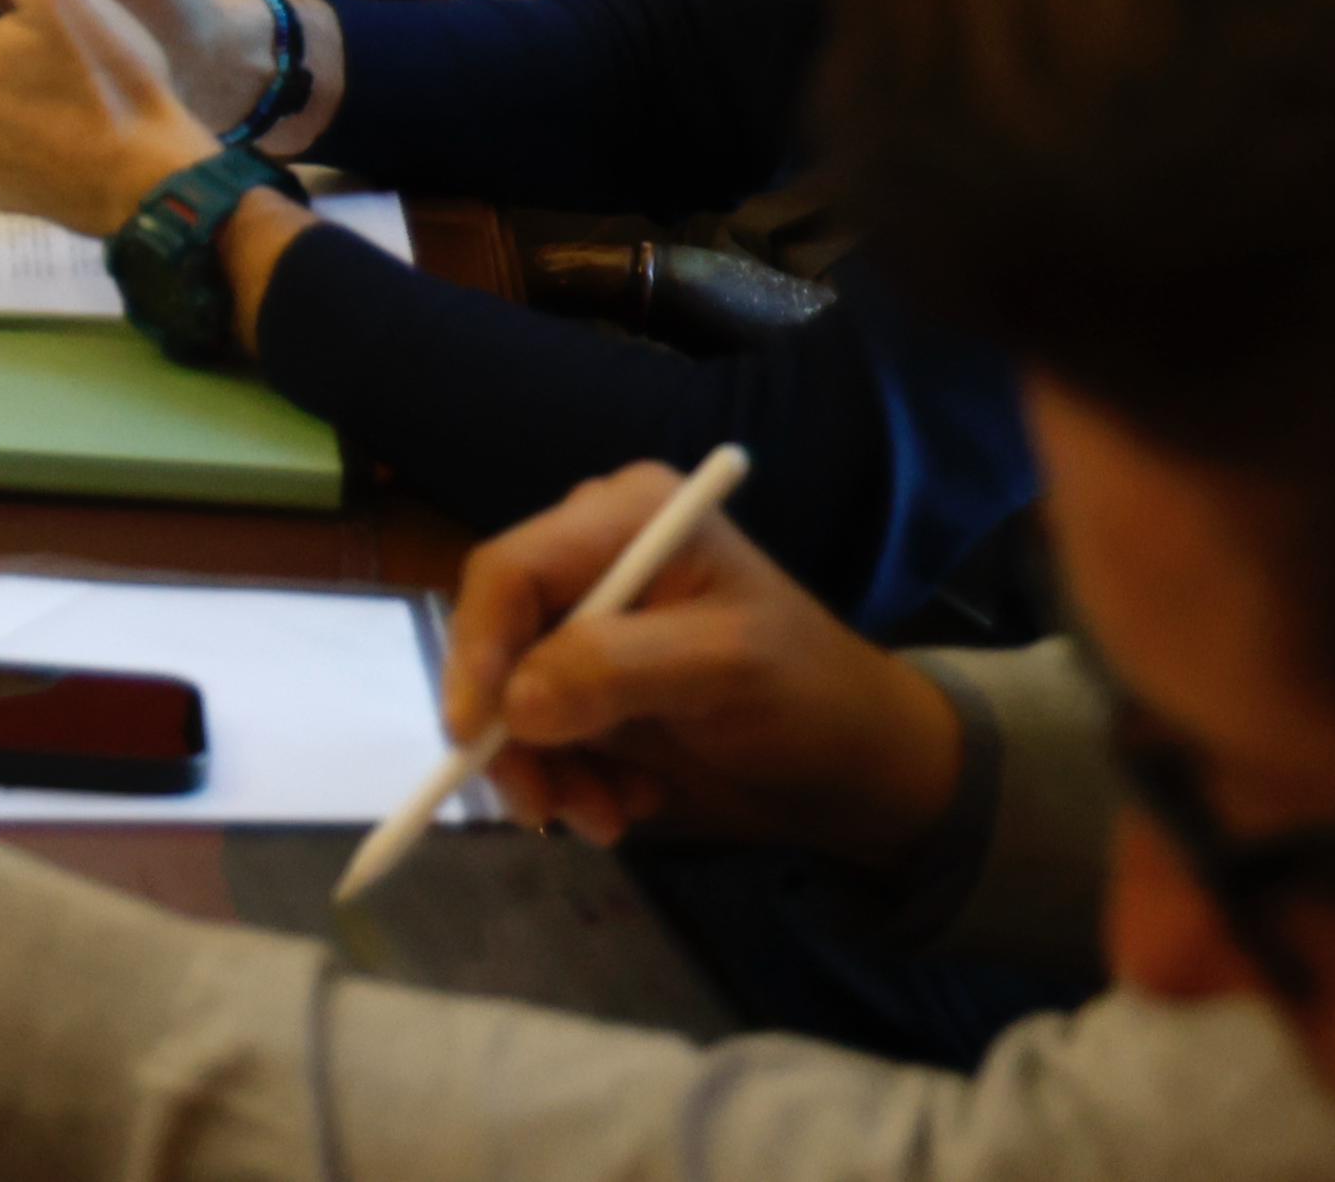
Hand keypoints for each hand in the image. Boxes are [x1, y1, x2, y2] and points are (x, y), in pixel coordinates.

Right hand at [445, 471, 965, 856]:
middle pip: (497, 636)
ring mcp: (587, 622)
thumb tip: (513, 705)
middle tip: (543, 807)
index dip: (478, 648)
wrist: (860, 765)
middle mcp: (590, 556)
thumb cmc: (811, 695)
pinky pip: (538, 730)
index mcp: (623, 517)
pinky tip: (626, 801)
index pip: (508, 569)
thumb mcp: (725, 669)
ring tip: (607, 818)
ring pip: (510, 695)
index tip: (474, 736)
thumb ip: (616, 670)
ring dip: (545, 768)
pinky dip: (569, 776)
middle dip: (514, 729)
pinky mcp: (588, 680)